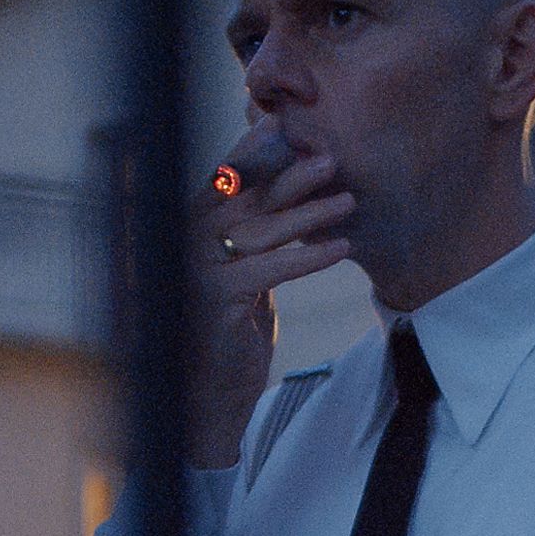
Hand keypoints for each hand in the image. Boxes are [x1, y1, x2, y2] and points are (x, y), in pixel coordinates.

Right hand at [187, 146, 353, 468]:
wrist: (208, 401)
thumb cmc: (228, 340)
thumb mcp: (243, 283)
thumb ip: (253, 244)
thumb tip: (288, 199)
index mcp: (189, 234)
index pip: (224, 185)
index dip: (256, 157)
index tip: (292, 134)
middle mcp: (186, 246)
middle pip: (242, 200)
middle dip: (288, 177)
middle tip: (329, 159)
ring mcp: (197, 272)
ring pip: (260, 231)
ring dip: (309, 214)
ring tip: (348, 202)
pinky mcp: (216, 301)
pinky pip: (270, 269)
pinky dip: (308, 257)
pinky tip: (341, 249)